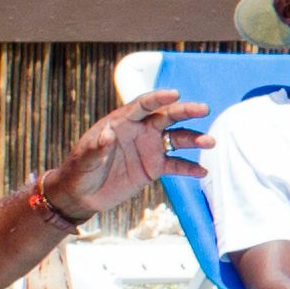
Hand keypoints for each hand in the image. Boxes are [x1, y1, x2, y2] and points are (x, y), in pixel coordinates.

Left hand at [41, 90, 203, 222]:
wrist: (82, 194)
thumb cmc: (79, 171)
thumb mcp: (84, 159)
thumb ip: (96, 146)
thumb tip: (107, 133)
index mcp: (122, 122)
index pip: (143, 105)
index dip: (158, 98)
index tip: (175, 93)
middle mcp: (140, 131)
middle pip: (167, 116)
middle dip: (186, 111)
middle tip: (204, 109)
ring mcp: (149, 148)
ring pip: (177, 139)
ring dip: (194, 140)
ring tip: (210, 142)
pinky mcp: (154, 168)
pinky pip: (176, 165)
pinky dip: (190, 168)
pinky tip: (203, 171)